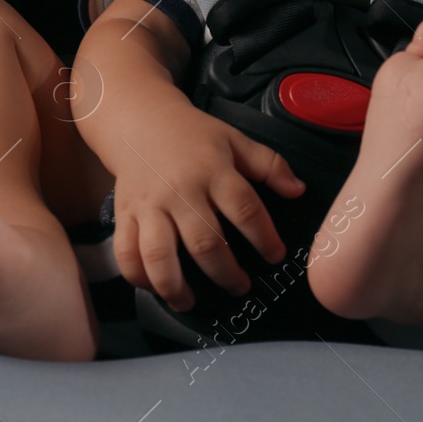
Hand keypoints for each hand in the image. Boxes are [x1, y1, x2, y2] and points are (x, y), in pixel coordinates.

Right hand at [108, 102, 305, 311]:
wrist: (140, 120)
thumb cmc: (193, 135)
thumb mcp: (235, 140)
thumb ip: (269, 165)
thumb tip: (298, 190)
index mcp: (213, 171)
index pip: (244, 209)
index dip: (264, 238)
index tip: (275, 256)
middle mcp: (180, 191)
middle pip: (205, 243)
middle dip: (226, 274)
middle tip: (240, 288)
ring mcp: (149, 206)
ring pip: (159, 255)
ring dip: (176, 287)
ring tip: (191, 302)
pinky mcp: (125, 214)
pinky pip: (126, 253)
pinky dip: (138, 277)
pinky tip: (155, 288)